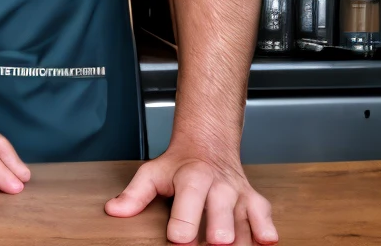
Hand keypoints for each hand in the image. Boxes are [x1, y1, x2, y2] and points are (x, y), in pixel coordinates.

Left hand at [106, 144, 276, 244]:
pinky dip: (266, 231)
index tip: (178, 239)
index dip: (184, 222)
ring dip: (242, 239)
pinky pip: (265, 219)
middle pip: (223, 212)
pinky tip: (265, 242)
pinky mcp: (256, 204)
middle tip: (216, 244)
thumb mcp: (153, 173)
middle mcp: (220, 186)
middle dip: (221, 231)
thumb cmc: (179, 165)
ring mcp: (240, 196)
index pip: (189, 200)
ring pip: (247, 221)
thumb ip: (134, 194)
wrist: (209, 145)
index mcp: (193, 177)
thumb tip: (114, 211)